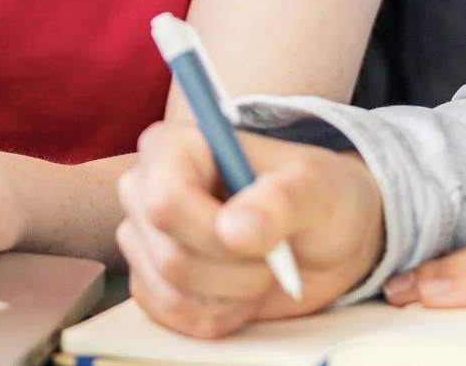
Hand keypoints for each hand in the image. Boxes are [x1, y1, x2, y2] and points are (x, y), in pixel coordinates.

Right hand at [115, 120, 383, 337]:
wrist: (322, 239)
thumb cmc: (317, 197)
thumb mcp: (316, 187)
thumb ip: (281, 200)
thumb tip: (233, 231)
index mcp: (174, 147)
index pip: (165, 201)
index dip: (212, 234)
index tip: (262, 243)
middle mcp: (145, 189)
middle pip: (172, 257)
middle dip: (236, 272)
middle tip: (273, 254)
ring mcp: (143, 239)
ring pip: (174, 293)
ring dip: (233, 295)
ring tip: (261, 269)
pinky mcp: (150, 283)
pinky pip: (175, 318)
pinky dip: (221, 315)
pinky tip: (241, 291)